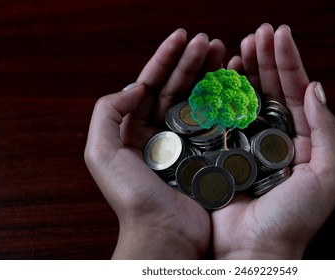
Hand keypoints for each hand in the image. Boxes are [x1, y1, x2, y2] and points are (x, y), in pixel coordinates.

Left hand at [84, 29, 224, 258]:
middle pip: (176, 88)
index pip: (149, 85)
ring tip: (223, 50)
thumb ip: (107, 112)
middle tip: (209, 40)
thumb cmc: (132, 197)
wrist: (165, 234)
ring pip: (198, 100)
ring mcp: (187, 143)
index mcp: (134, 130)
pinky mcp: (208, 154)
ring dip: (209, 74)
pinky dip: (224, 99)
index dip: (165, 58)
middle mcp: (160, 134)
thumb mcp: (102, 153)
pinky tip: (233, 81)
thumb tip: (136, 86)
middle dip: (191, 61)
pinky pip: (216, 121)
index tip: (182, 37)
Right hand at [212, 24, 334, 258]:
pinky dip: (223, 94)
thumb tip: (315, 87)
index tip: (279, 34)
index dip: (289, 62)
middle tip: (259, 33)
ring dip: (246, 70)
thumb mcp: (328, 175)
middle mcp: (275, 139)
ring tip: (243, 45)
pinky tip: (224, 74)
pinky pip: (222, 117)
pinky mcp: (222, 151)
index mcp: (302, 142)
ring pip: (247, 99)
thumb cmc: (294, 219)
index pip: (297, 93)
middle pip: (272, 90)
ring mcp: (246, 143)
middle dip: (267, 59)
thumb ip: (326, 130)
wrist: (254, 250)